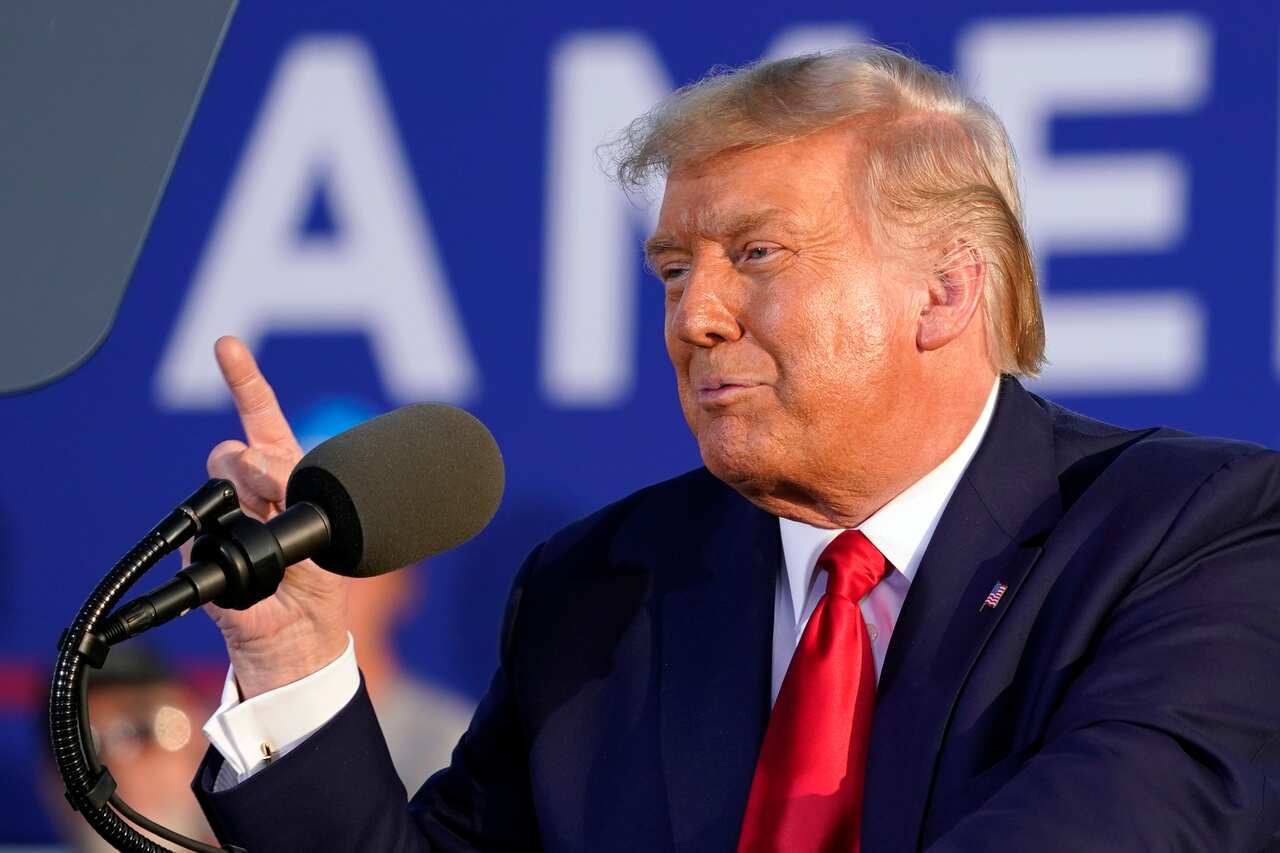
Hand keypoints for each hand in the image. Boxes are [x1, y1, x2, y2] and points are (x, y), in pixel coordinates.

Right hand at [197, 336, 349, 698]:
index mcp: (287, 480)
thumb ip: (306, 510)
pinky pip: (202, 537)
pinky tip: (250, 576)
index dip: (246, 383)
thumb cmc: (318, 593)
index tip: (227, 346)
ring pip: (220, 480)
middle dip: (256, 459)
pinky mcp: (205, 556)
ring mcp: (228, 522)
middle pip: (236, 449)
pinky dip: (222, 549)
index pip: (264, 421)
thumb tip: (266, 476)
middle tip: (273, 486)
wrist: (296, 648)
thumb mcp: (332, 547)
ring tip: (273, 528)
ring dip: (245, 491)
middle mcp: (254, 495)